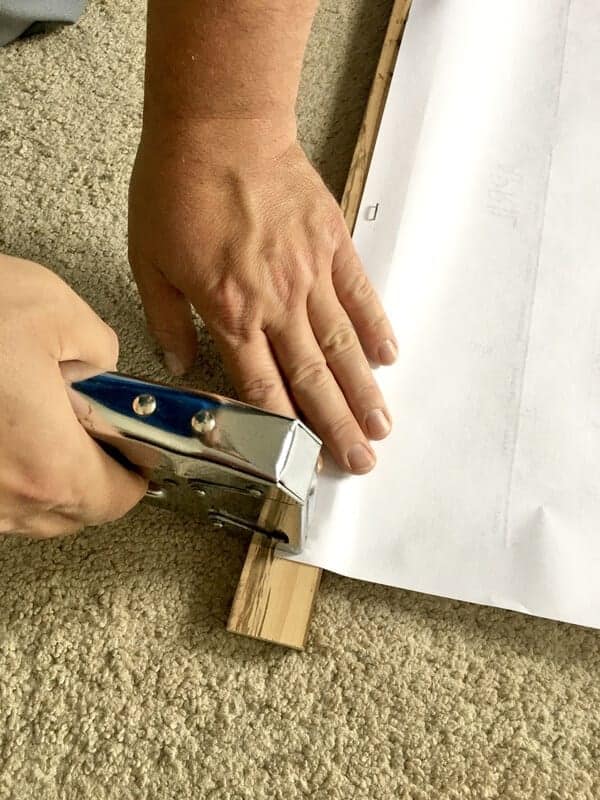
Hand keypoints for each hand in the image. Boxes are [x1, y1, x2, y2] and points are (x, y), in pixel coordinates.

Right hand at [0, 255, 146, 537]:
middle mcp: (2, 499)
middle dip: (89, 474)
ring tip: (28, 416)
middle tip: (84, 428)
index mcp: (47, 464)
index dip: (134, 471)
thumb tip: (98, 368)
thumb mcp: (51, 308)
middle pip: (70, 512)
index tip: (134, 451)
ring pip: (22, 510)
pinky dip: (0, 470)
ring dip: (40, 473)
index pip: (116, 499)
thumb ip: (99, 349)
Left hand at [128, 123, 396, 473]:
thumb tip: (180, 364)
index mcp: (230, 313)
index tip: (303, 461)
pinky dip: (376, 327)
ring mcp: (311, 275)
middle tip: (360, 462)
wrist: (220, 127)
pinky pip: (360, 294)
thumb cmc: (179, 190)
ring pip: (342, 347)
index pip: (263, 387)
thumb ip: (168, 320)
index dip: (285, 430)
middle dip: (337, 428)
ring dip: (363, 393)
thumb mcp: (149, 261)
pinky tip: (388, 357)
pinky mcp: (332, 244)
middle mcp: (277, 303)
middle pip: (312, 379)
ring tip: (382, 427)